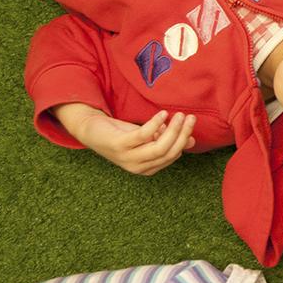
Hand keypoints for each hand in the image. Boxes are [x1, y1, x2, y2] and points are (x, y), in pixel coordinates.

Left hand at [54, 105, 196, 175]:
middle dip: (182, 134)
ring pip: (159, 147)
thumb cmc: (121, 135)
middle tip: (190, 117)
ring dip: (173, 129)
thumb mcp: (147, 140)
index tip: (191, 124)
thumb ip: (165, 140)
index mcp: (147, 168)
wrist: (91, 131)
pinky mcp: (120, 145)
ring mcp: (128, 158)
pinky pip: (144, 135)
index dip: (183, 140)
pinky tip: (162, 114)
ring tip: (179, 115)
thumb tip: (190, 141)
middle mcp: (138, 167)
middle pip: (168, 152)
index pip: (172, 156)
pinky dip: (156, 124)